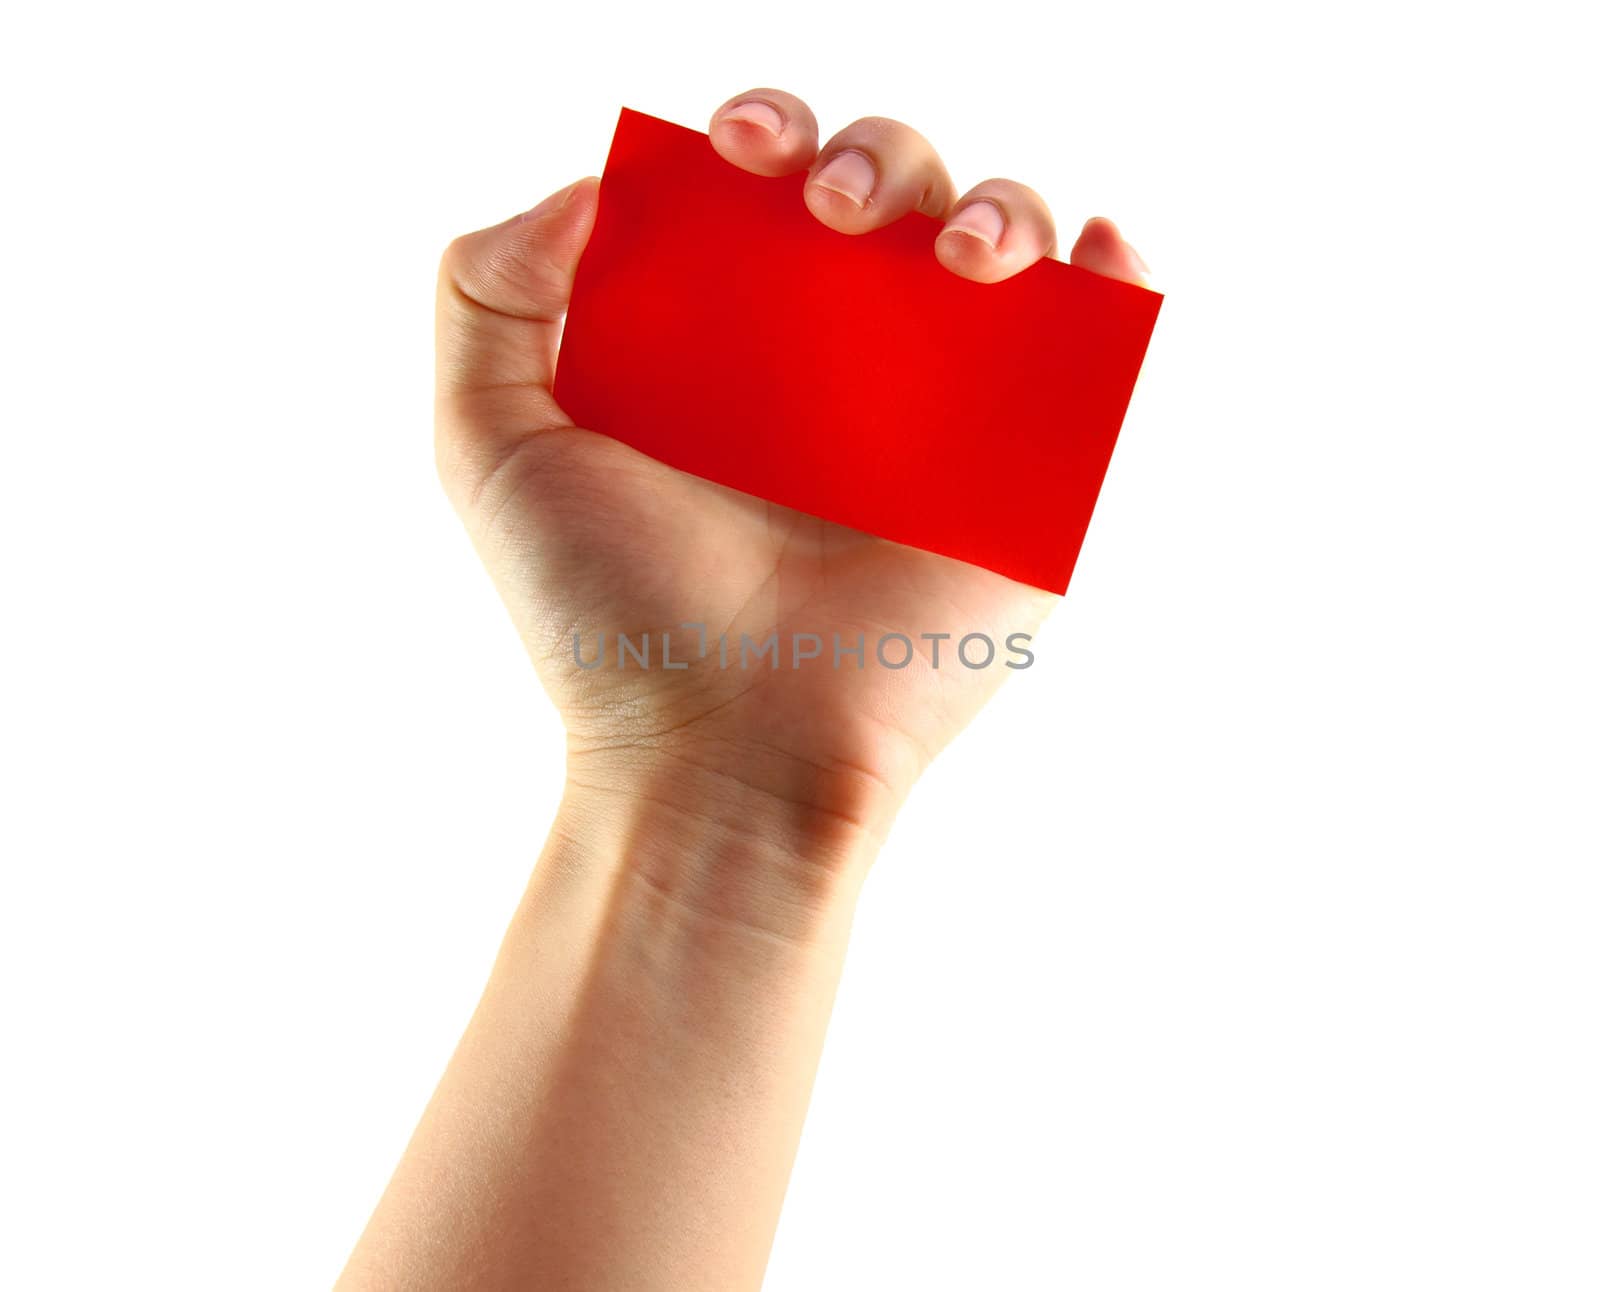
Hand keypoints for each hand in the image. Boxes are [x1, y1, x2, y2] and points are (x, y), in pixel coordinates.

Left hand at [436, 87, 1150, 869]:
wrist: (717, 759)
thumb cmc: (605, 620)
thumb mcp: (490, 448)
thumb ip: (487, 297)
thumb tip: (590, 186)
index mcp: (726, 346)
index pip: (766, 190)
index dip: (765, 133)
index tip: (738, 147)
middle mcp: (837, 371)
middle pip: (892, 198)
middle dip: (876, 159)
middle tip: (831, 213)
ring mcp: (937, 424)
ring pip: (1000, 256)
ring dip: (997, 210)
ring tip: (958, 258)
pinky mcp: (1023, 488)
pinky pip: (1094, 356)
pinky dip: (1115, 284)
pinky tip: (1089, 258)